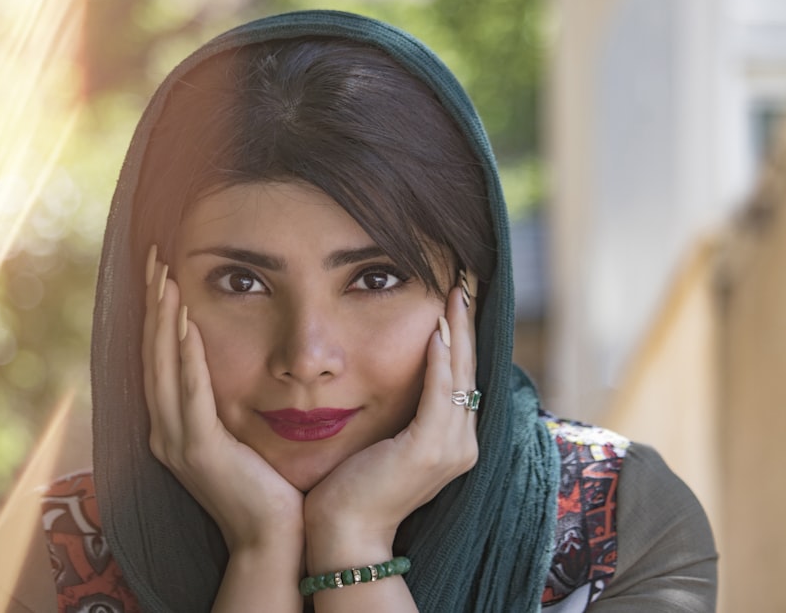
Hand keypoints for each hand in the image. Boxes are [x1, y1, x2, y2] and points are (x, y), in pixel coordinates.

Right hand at [142, 252, 304, 553]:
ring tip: (165, 277)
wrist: (269, 539)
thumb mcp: (238, 435)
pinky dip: (187, 356)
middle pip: (152, 355)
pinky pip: (192, 394)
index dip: (156, 314)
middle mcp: (164, 431)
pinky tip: (187, 323)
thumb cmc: (263, 485)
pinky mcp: (202, 451)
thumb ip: (224, 402)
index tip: (160, 272)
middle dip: (153, 304)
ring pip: (164, 367)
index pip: (158, 358)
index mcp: (172, 426)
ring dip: (164, 320)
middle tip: (155, 258)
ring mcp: (178, 442)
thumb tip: (232, 363)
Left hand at [303, 282, 478, 566]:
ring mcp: (451, 449)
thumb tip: (393, 375)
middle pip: (470, 370)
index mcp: (454, 441)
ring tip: (454, 294)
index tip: (456, 299)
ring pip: (460, 377)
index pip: (463, 378)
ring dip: (456, 332)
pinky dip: (440, 362)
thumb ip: (401, 411)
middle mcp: (463, 444)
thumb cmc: (353, 486)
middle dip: (466, 325)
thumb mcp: (385, 441)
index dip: (462, 337)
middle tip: (464, 283)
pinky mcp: (429, 450)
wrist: (345, 533)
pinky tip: (436, 332)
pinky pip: (440, 395)